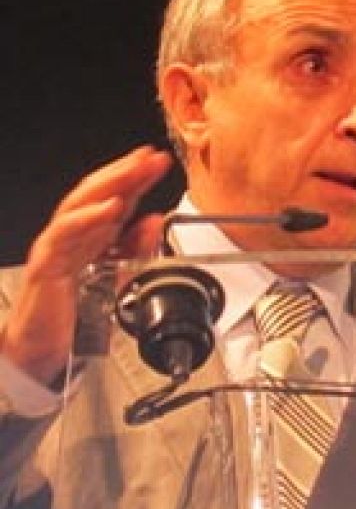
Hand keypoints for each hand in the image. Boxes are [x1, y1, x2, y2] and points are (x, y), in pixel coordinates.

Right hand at [0, 146, 170, 383]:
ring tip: (133, 170)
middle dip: (126, 173)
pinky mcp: (48, 265)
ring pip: (79, 206)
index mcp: (92, 239)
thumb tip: (155, 220)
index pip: (115, 200)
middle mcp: (73, 238)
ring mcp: (57, 248)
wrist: (45, 351)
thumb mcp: (120, 279)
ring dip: (109, 185)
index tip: (158, 162)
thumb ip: (137, 250)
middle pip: (98, 196)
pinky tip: (110, 207)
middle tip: (151, 157)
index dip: (136, 179)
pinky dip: (88, 218)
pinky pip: (65, 235)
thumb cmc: (76, 317)